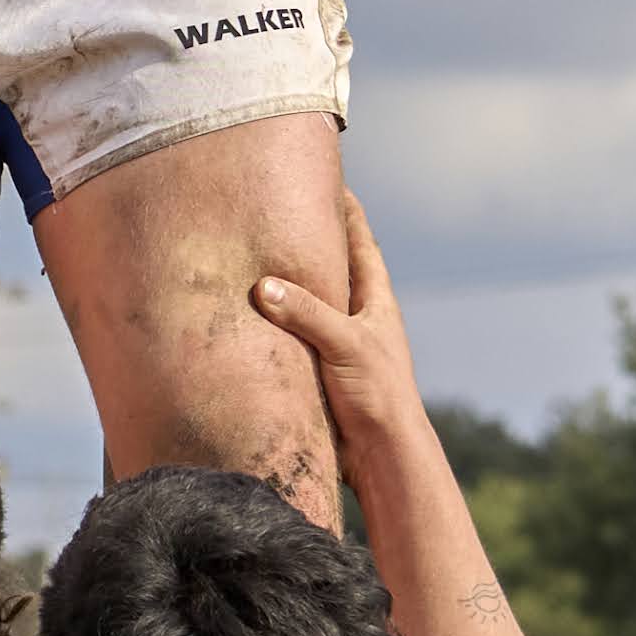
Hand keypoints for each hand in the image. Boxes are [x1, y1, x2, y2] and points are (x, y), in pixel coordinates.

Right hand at [250, 191, 421, 464]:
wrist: (384, 457)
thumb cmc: (378, 395)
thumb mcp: (345, 345)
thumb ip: (306, 313)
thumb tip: (262, 286)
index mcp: (375, 301)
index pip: (361, 241)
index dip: (346, 209)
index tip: (327, 178)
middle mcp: (360, 318)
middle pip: (334, 268)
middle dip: (310, 241)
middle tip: (278, 211)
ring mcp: (342, 345)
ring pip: (312, 305)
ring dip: (290, 286)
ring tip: (254, 260)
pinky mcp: (324, 373)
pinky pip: (296, 339)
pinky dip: (277, 325)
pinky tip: (251, 322)